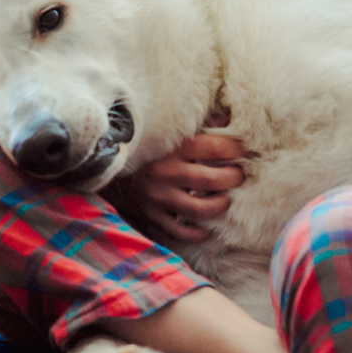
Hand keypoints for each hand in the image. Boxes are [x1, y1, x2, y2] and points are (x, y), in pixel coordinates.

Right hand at [108, 127, 246, 243]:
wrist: (105, 164)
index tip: (247, 150)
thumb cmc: (145, 146)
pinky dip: (196, 233)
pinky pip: (179, 230)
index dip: (236, 149)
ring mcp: (158, 196)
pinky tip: (206, 229)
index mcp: (172, 147)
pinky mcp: (151, 214)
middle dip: (233, 178)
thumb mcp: (168, 132)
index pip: (215, 147)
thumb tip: (227, 119)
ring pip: (200, 209)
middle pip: (213, 179)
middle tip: (239, 176)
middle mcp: (166, 172)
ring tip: (226, 200)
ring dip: (220, 205)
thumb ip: (197, 126)